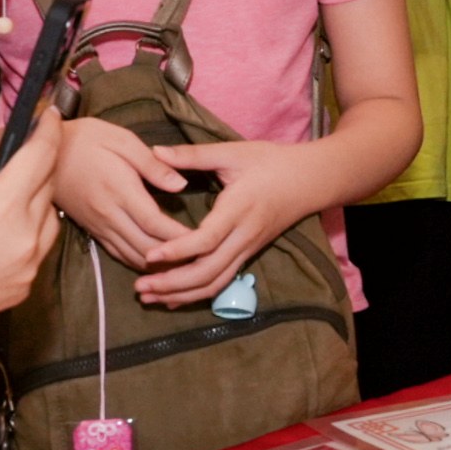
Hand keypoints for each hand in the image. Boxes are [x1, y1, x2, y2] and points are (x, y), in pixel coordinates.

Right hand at [0, 113, 63, 343]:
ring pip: (49, 221)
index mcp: (4, 204)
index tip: (50, 115)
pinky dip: (30, 235)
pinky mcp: (20, 289)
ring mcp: (26, 266)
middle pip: (48, 185)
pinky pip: (37, 252)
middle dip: (41, 162)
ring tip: (15, 191)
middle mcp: (25, 236)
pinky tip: (6, 230)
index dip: (49, 129)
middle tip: (27, 149)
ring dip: (39, 200)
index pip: (42, 154)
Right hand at [53, 115, 189, 271]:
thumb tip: (181, 185)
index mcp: (120, 190)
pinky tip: (155, 265)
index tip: (205, 240)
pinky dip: (140, 263)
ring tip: (184, 267)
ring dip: (159, 266)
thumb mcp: (122, 140)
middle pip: (148, 247)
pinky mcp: (92, 230)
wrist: (44, 151)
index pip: (156, 224)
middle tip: (201, 259)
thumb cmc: (86, 139)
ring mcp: (99, 226)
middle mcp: (109, 215)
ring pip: (134, 256)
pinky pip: (118, 254)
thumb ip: (153, 165)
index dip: (182, 237)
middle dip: (176, 258)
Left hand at [132, 140, 311, 306]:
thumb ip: (192, 155)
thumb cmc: (270, 162)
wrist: (309, 180)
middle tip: (141, 287)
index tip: (150, 255)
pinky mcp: (247, 255)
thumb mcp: (232, 152)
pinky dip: (196, 293)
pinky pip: (221, 281)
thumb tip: (154, 151)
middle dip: (173, 283)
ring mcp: (247, 249)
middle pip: (208, 271)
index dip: (178, 251)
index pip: (207, 239)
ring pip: (215, 283)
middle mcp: (243, 236)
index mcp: (238, 209)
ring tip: (150, 298)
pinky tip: (173, 298)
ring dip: (182, 295)